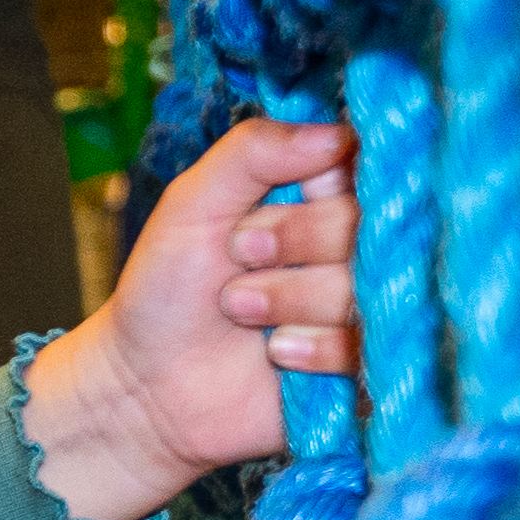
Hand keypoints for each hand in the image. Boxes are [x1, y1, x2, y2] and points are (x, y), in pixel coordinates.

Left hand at [17, 115, 358, 519]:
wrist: (145, 385)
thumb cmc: (167, 289)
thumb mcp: (193, 203)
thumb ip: (254, 152)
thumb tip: (341, 134)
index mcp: (324, 196)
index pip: (367, 166)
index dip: (317, 190)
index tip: (256, 213)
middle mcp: (357, 247)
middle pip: (374, 223)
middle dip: (294, 241)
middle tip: (237, 260)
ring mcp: (368, 308)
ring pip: (371, 285)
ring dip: (292, 298)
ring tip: (241, 311)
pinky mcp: (371, 366)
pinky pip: (375, 345)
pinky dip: (317, 347)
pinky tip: (277, 353)